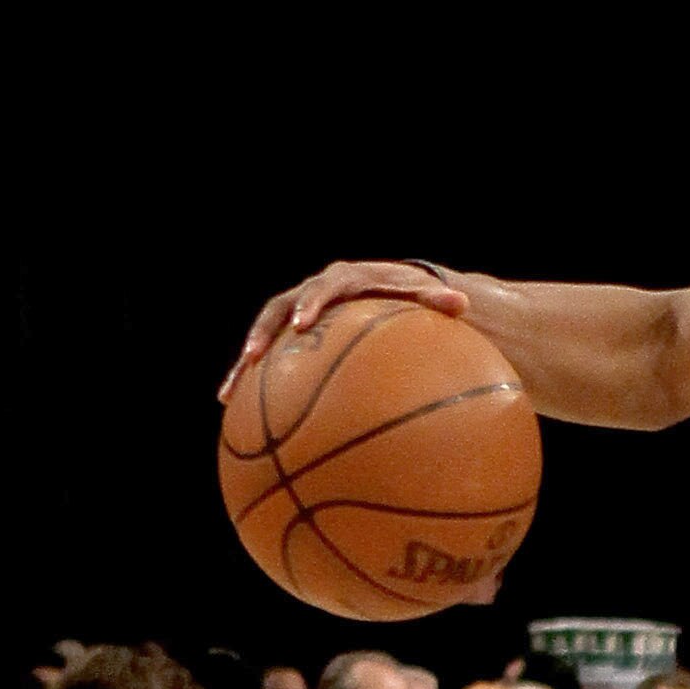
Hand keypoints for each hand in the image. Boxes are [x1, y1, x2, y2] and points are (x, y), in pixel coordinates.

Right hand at [224, 259, 468, 398]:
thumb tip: (462, 304)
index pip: (323, 288)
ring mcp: (299, 313)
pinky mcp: (292, 336)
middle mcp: (314, 292)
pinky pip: (267, 358)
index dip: (310, 304)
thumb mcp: (426, 299)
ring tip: (227, 392)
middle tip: (252, 357)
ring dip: (245, 361)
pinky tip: (232, 407)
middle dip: (264, 333)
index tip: (303, 325)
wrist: (391, 291)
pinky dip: (249, 379)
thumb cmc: (412, 298)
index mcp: (344, 280)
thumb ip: (438, 302)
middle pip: (280, 308)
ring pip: (265, 334)